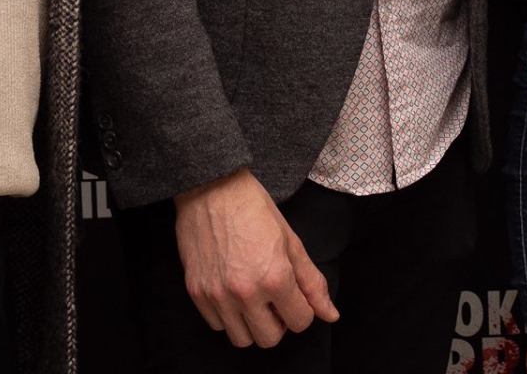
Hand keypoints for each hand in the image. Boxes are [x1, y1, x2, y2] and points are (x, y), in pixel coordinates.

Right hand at [174, 168, 339, 347]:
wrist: (211, 188)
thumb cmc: (253, 208)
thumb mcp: (291, 241)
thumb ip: (312, 282)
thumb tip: (330, 314)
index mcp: (274, 277)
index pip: (300, 322)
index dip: (302, 310)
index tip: (296, 296)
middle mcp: (245, 292)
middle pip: (270, 339)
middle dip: (279, 323)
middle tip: (276, 300)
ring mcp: (217, 295)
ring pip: (241, 339)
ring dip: (252, 324)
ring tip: (254, 299)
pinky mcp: (196, 293)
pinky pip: (217, 325)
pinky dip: (228, 316)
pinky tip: (233, 292)